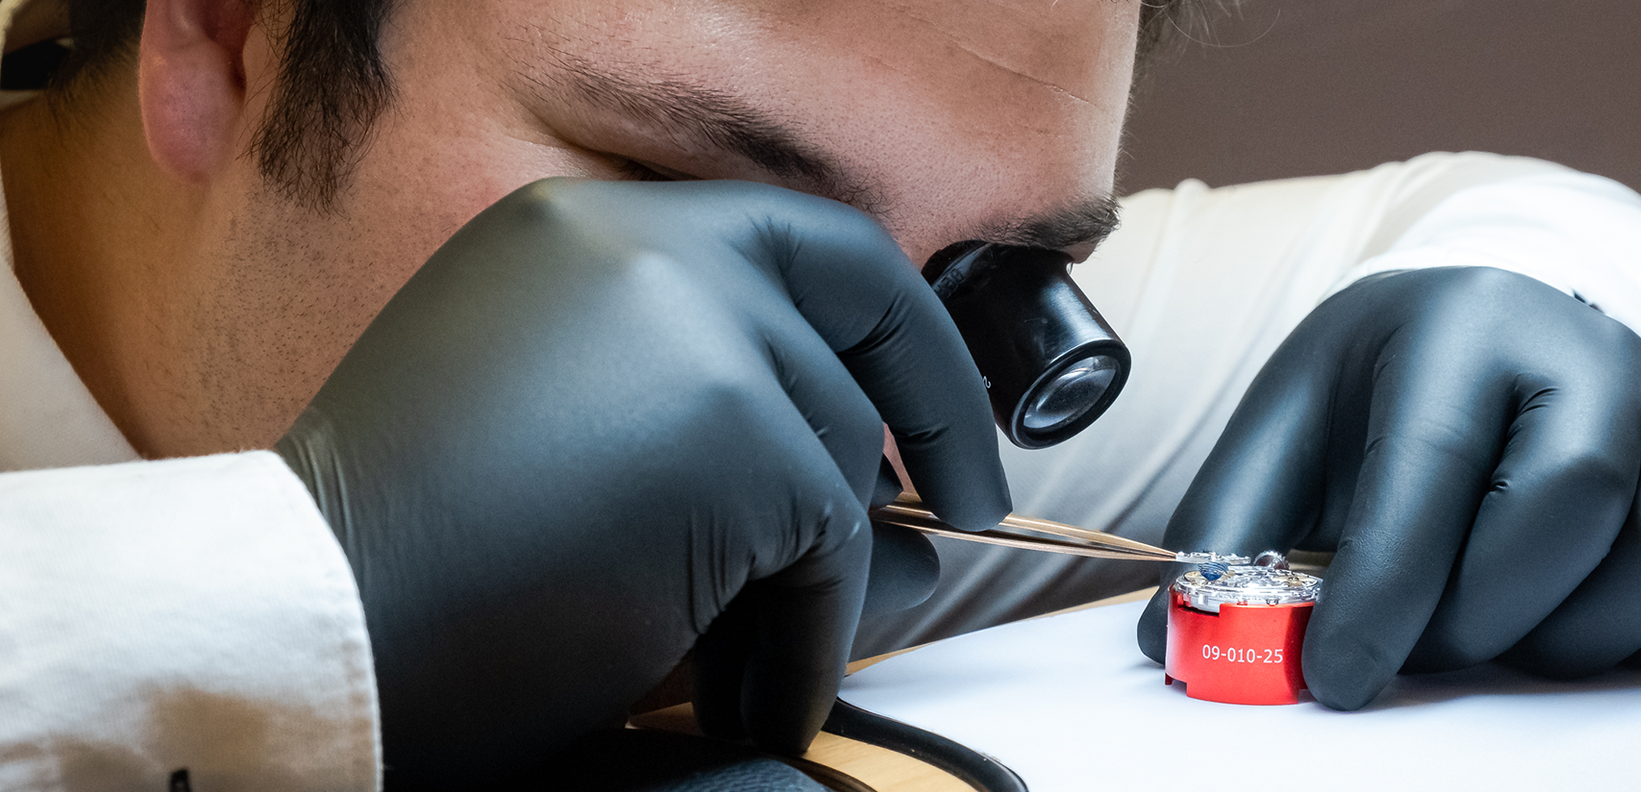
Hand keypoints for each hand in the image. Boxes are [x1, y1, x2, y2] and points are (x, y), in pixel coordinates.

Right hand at [275, 179, 1008, 786]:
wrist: (315, 631)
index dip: (886, 319)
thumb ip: (711, 421)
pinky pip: (832, 553)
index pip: (798, 238)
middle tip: (971, 500)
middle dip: (937, 410)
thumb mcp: (564, 439)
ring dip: (823, 578)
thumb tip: (899, 505)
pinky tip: (750, 698)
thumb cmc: (414, 559)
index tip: (927, 403)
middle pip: (855, 314)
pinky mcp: (741, 438)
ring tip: (760, 657)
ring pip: (839, 460)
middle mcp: (648, 248)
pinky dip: (808, 641)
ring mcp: (702, 333)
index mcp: (589, 235)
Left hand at [1136, 267, 1640, 709]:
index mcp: (1455, 329)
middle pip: (1567, 504)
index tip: (1338, 677)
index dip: (1383, 590)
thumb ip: (1229, 530)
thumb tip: (1175, 641)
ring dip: (1572, 633)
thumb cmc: (1377, 387)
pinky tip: (1569, 624)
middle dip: (1478, 613)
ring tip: (1492, 636)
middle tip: (1420, 650)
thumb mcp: (1284, 427)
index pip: (1432, 465)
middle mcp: (1580, 353)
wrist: (1479, 324)